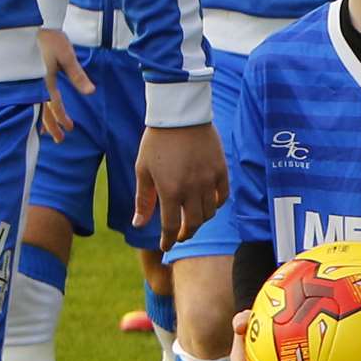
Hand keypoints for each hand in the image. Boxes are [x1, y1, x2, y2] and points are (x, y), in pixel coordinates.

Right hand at [36, 27, 90, 142]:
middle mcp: (33, 85)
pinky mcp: (22, 77)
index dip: (62, 118)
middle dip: (51, 126)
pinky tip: (31, 112)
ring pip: (32, 107)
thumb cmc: (49, 38)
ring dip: (40, 119)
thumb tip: (91, 92)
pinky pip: (26, 99)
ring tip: (43, 132)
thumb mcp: (66, 56)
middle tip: (59, 140)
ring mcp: (26, 82)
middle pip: (42, 111)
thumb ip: (77, 75)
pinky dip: (29, 109)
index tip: (70, 129)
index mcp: (44, 82)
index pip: (55, 106)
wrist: (27, 24)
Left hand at [134, 121, 228, 252]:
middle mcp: (192, 189)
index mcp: (170, 191)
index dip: (168, 240)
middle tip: (180, 235)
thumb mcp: (143, 170)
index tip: (165, 246)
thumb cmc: (156, 141)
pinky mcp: (221, 170)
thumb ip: (143, 199)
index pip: (172, 227)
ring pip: (209, 213)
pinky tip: (207, 203)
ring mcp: (209, 180)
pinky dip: (216, 204)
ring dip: (200, 220)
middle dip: (185, 234)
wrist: (180, 114)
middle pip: (193, 223)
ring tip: (192, 218)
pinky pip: (222, 196)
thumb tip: (138, 224)